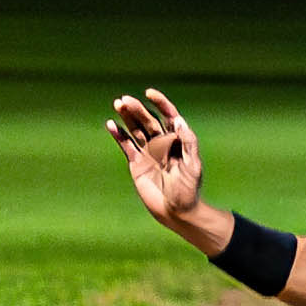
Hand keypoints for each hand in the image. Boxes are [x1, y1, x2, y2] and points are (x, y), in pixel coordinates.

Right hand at [107, 88, 203, 223]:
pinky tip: (111, 125)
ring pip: (135, 130)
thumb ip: (188, 143)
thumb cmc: (189, 190)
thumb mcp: (193, 166)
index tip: (150, 93)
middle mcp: (162, 143)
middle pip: (148, 120)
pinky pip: (126, 145)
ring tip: (118, 104)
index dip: (160, 103)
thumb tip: (179, 121)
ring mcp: (148, 152)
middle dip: (137, 109)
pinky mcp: (136, 163)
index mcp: (177, 140)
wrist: (176, 211)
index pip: (168, 116)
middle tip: (125, 100)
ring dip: (127, 117)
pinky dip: (118, 135)